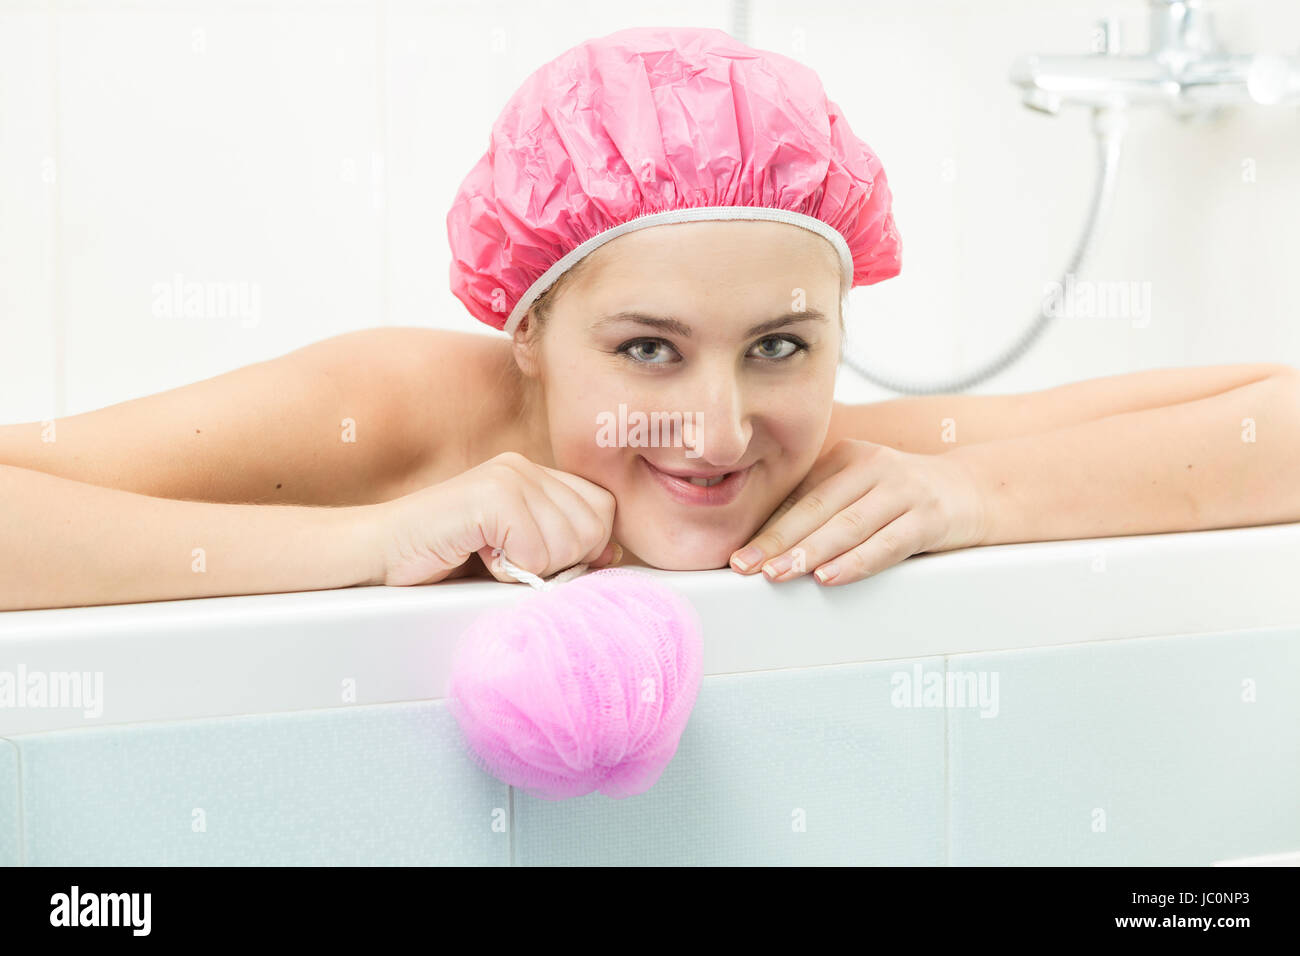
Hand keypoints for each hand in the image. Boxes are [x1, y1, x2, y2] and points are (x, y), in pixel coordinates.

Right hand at [368, 452, 620, 585]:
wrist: (377, 556)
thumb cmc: (443, 560)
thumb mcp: (516, 555)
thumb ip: (563, 546)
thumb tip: (614, 552)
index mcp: (536, 475)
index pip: (604, 509)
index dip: (584, 547)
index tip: (541, 562)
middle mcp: (526, 467)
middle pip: (595, 527)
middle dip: (561, 562)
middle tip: (511, 562)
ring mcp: (508, 476)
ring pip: (569, 542)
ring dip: (532, 569)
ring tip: (490, 557)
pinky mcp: (490, 496)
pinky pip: (536, 551)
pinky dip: (511, 570)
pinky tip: (478, 556)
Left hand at [730, 439, 986, 585]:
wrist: (973, 491)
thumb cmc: (905, 497)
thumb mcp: (862, 490)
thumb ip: (825, 507)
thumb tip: (769, 544)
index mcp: (848, 458)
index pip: (801, 498)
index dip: (768, 528)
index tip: (739, 554)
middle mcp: (873, 467)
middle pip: (817, 509)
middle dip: (777, 541)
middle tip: (747, 566)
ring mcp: (903, 490)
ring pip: (848, 526)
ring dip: (809, 552)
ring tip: (779, 573)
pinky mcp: (929, 517)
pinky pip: (887, 543)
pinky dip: (855, 562)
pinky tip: (830, 576)